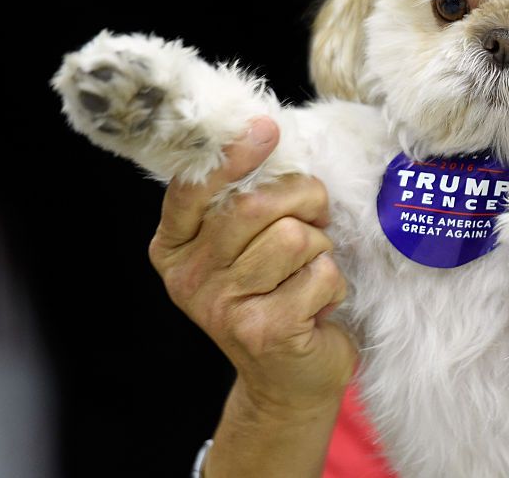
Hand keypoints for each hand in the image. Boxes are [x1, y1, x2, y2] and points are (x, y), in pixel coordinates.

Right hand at [148, 116, 355, 414]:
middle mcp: (191, 278)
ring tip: (308, 273)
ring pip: (294, 237)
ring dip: (319, 248)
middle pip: (255, 205)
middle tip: (314, 220)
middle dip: (303, 201)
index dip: (232, 156)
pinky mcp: (265, 331)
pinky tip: (316, 305)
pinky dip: (332, 283)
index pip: (192, 190)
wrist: (288, 378)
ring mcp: (224, 308)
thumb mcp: (244, 246)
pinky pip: (320, 274)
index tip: (266, 130)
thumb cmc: (273, 294)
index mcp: (175, 247)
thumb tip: (268, 137)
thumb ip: (244, 200)